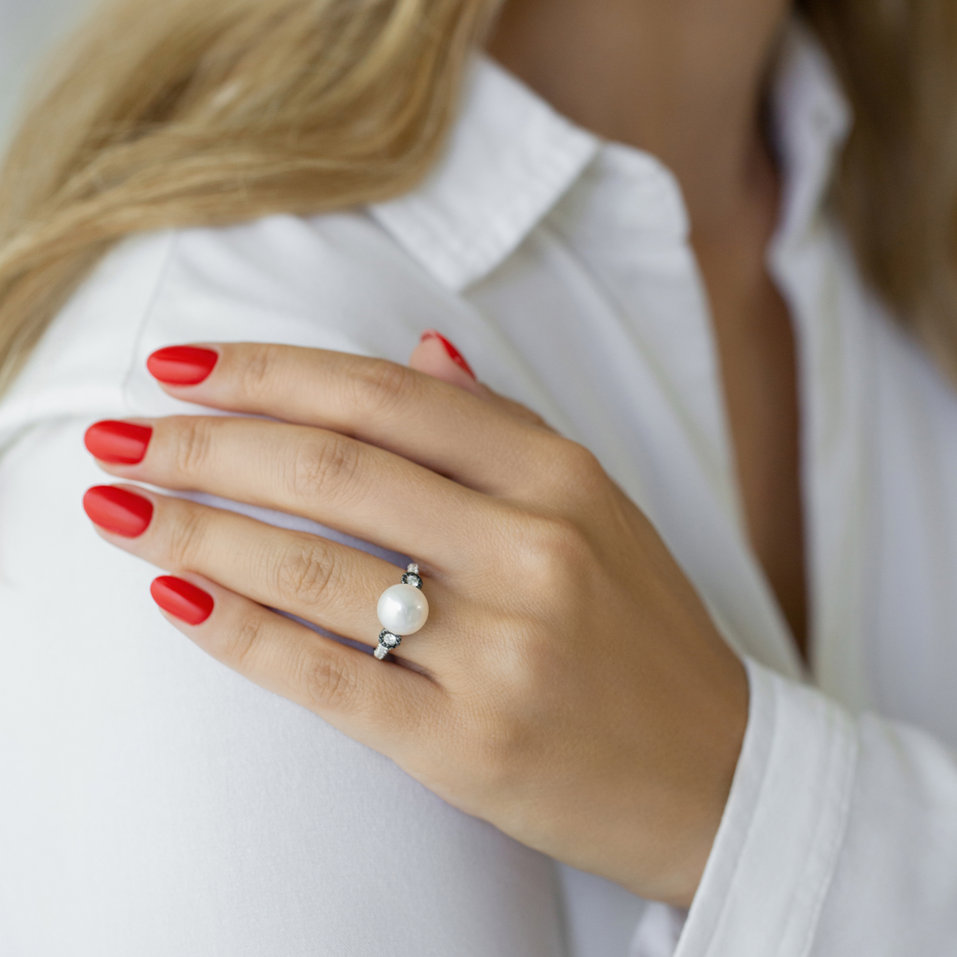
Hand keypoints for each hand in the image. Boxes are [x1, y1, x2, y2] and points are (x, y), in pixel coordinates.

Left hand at [80, 335, 748, 908]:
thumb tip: (421, 348)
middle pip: (334, 471)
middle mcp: (534, 550)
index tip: (184, 368)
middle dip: (207, 445)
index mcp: (562, 477)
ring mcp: (502, 650)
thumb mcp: (597, 506)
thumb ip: (503, 426)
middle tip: (123, 433)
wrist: (715, 772)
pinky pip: (327, 674)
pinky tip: (172, 593)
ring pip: (316, 570)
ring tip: (117, 504)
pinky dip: (237, 628)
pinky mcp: (467, 743)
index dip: (272, 373)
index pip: (387, 397)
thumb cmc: (646, 632)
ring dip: (195, 529)